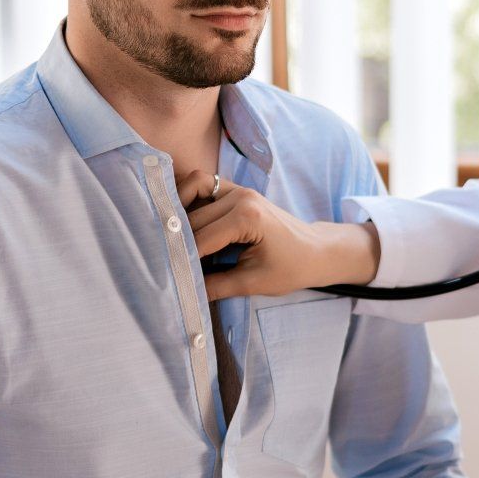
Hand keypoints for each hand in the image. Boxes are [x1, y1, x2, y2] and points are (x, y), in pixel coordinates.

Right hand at [177, 170, 380, 299]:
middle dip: (177, 240)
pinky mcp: (235, 190)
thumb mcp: (254, 283)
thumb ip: (217, 286)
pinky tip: (180, 220)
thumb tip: (184, 293)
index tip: (167, 274)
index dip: (182, 258)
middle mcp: (240, 196)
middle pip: (192, 217)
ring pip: (191, 191)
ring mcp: (237, 189)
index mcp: (247, 217)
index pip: (201, 238)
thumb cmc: (292, 268)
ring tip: (169, 237)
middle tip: (163, 262)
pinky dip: (187, 197)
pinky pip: (202, 184)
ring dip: (177, 212)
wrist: (316, 251)